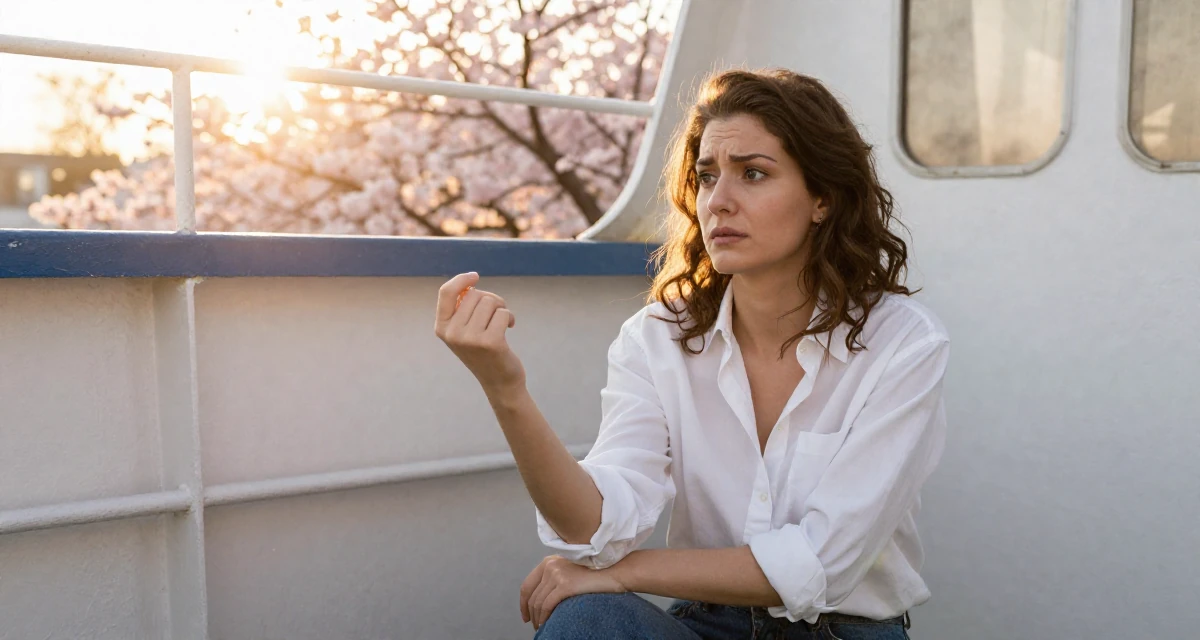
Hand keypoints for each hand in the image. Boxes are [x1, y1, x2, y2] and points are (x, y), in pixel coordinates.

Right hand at [434, 272, 524, 393]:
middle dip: (490, 299)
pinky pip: (503, 313)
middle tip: (495, 314)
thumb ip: (462, 308)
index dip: (461, 280)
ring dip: (501, 308)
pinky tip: (509, 328)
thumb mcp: (464, 330)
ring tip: (502, 323)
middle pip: (474, 294)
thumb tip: (470, 282)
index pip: (446, 292)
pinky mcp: (490, 342)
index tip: (475, 276)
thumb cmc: (483, 350)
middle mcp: (452, 333)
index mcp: (442, 327)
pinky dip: (509, 317)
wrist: (499, 381)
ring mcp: (470, 339)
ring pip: (490, 302)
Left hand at [519, 555, 626, 629]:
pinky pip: (547, 606)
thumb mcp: (569, 571)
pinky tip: (547, 624)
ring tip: (542, 627)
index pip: (527, 585)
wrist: (614, 571)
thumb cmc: (595, 574)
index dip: (523, 603)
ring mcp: (557, 574)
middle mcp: (550, 566)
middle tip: (534, 625)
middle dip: (531, 613)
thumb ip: (555, 578)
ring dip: (538, 618)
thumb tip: (540, 599)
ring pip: (538, 603)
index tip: (525, 615)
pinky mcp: (565, 585)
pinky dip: (545, 618)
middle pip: (532, 596)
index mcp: (548, 562)